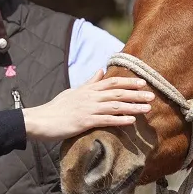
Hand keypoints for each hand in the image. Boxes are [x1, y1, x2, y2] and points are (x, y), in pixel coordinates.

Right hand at [23, 71, 153, 141]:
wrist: (39, 120)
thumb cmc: (56, 108)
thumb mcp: (73, 92)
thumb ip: (89, 83)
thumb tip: (101, 71)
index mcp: (88, 90)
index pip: (112, 82)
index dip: (128, 81)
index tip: (143, 82)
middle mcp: (90, 97)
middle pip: (117, 92)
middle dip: (136, 93)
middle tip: (152, 95)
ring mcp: (87, 109)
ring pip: (115, 106)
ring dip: (133, 107)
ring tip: (147, 108)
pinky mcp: (84, 122)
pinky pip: (105, 120)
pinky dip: (119, 120)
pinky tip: (131, 121)